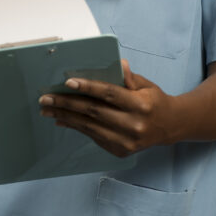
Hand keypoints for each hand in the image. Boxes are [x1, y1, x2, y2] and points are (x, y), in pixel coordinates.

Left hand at [38, 59, 178, 156]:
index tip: (68, 82)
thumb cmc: (154, 100)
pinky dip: (76, 127)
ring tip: (47, 110)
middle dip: (67, 104)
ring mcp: (126, 141)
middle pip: (94, 112)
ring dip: (65, 117)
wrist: (170, 126)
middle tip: (45, 98)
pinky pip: (93, 137)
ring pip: (90, 127)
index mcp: (141, 105)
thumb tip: (118, 64)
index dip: (88, 88)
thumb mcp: (146, 85)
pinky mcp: (120, 151)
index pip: (110, 94)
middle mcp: (134, 125)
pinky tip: (62, 120)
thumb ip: (129, 78)